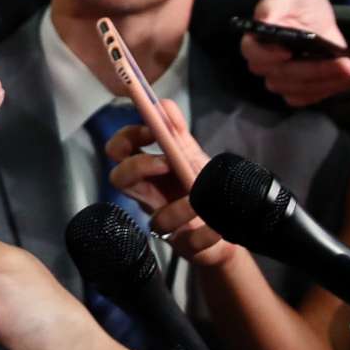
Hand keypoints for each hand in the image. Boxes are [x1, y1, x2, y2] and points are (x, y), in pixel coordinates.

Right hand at [102, 102, 234, 270]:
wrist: (231, 222)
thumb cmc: (203, 185)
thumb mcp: (192, 155)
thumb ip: (177, 131)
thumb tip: (162, 103)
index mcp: (149, 171)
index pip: (119, 152)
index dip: (126, 139)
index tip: (149, 130)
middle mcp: (150, 196)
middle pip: (119, 180)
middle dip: (137, 167)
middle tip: (164, 162)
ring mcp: (166, 223)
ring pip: (156, 219)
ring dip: (180, 207)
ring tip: (200, 198)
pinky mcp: (186, 246)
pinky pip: (190, 242)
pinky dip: (206, 232)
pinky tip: (218, 225)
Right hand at [239, 0, 349, 106]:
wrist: (316, 16)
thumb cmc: (297, 4)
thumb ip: (273, 5)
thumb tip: (264, 20)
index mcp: (256, 44)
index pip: (256, 56)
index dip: (270, 57)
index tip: (289, 52)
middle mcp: (269, 69)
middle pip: (289, 78)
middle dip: (320, 71)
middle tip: (347, 63)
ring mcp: (289, 83)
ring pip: (311, 90)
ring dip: (341, 82)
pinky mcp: (310, 90)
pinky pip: (326, 93)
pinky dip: (349, 84)